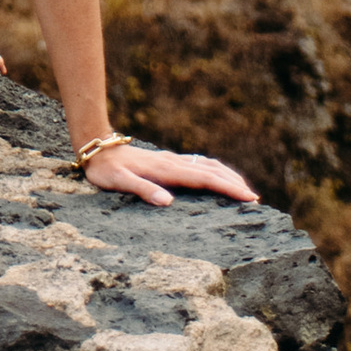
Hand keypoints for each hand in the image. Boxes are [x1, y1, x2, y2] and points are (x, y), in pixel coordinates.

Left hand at [82, 142, 259, 207]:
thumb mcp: (119, 182)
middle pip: (211, 171)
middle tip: (254, 200)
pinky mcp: (167, 161)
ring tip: (243, 189)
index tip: (248, 198)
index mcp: (167, 170)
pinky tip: (218, 177)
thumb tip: (167, 202)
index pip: (204, 180)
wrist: (96, 148)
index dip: (228, 188)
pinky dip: (214, 170)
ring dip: (227, 175)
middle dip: (234, 184)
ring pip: (206, 165)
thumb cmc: (106, 170)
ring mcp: (171, 160)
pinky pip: (197, 164)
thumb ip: (142, 190)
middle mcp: (173, 163)